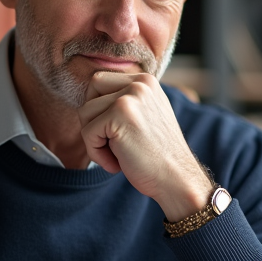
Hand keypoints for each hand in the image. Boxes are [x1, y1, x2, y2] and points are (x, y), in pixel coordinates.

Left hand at [78, 71, 213, 220]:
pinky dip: (96, 154)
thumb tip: (89, 100)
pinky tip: (117, 164)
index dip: (101, 110)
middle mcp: (139, 84)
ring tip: (118, 155)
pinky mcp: (120, 114)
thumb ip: (126, 102)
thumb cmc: (157, 155)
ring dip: (94, 139)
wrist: (176, 179)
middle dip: (93, 118)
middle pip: (91, 89)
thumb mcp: (145, 117)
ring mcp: (130, 97)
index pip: (102, 82)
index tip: (119, 134)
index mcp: (146, 81)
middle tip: (112, 143)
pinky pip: (87, 132)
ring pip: (85, 112)